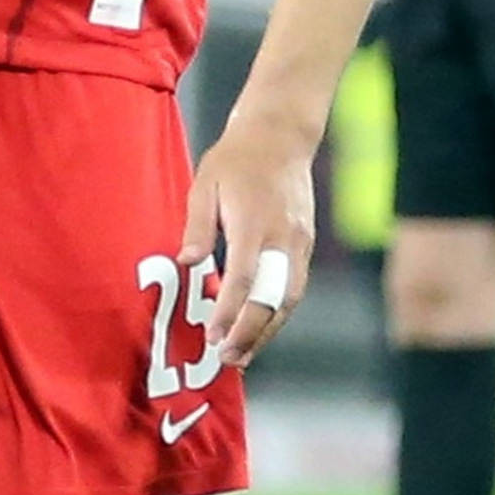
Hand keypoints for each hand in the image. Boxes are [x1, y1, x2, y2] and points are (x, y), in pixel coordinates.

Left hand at [180, 112, 317, 370]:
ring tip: (243, 355)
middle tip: (227, 358)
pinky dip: (277, 313)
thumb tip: (188, 262)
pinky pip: (294, 287)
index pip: (243, 278)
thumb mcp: (204, 183)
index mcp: (255, 222)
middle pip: (272, 297)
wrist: (281, 136)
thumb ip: (197, 226)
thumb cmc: (235, 159)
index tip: (213, 337)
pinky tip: (260, 329)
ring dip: (267, 331)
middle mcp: (283, 237)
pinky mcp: (306, 245)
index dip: (229, 312)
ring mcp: (299, 242)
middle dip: (251, 333)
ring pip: (288, 299)